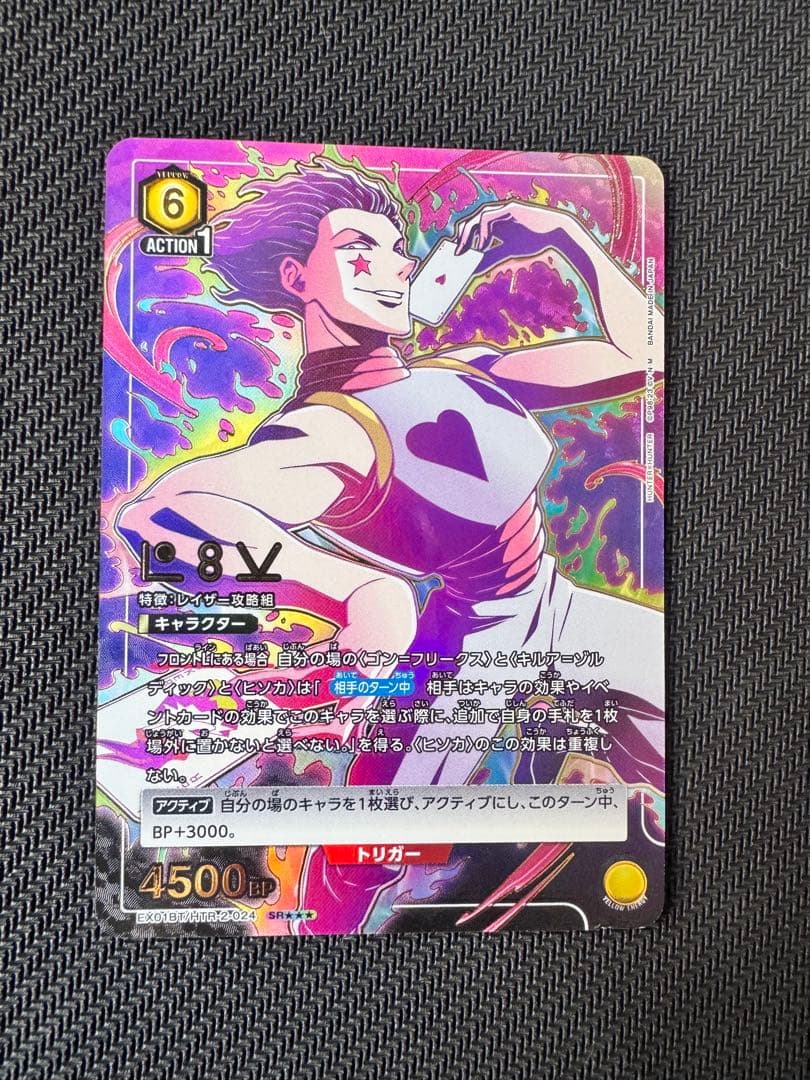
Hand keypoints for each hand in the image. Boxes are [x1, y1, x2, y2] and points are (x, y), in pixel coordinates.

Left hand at [455, 200, 583, 254]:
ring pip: (477, 217)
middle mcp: (496, 213)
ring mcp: (502, 209)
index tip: (456, 256)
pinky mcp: (509, 208)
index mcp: (494, 223)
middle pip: (471, 221)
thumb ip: (489, 258)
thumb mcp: (506, 253)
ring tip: (467, 252)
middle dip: (462, 238)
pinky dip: (482, 232)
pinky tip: (483, 246)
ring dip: (469, 235)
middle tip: (457, 255)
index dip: (462, 240)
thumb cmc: (533, 241)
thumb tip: (473, 269)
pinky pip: (488, 217)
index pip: (472, 228)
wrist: (555, 233)